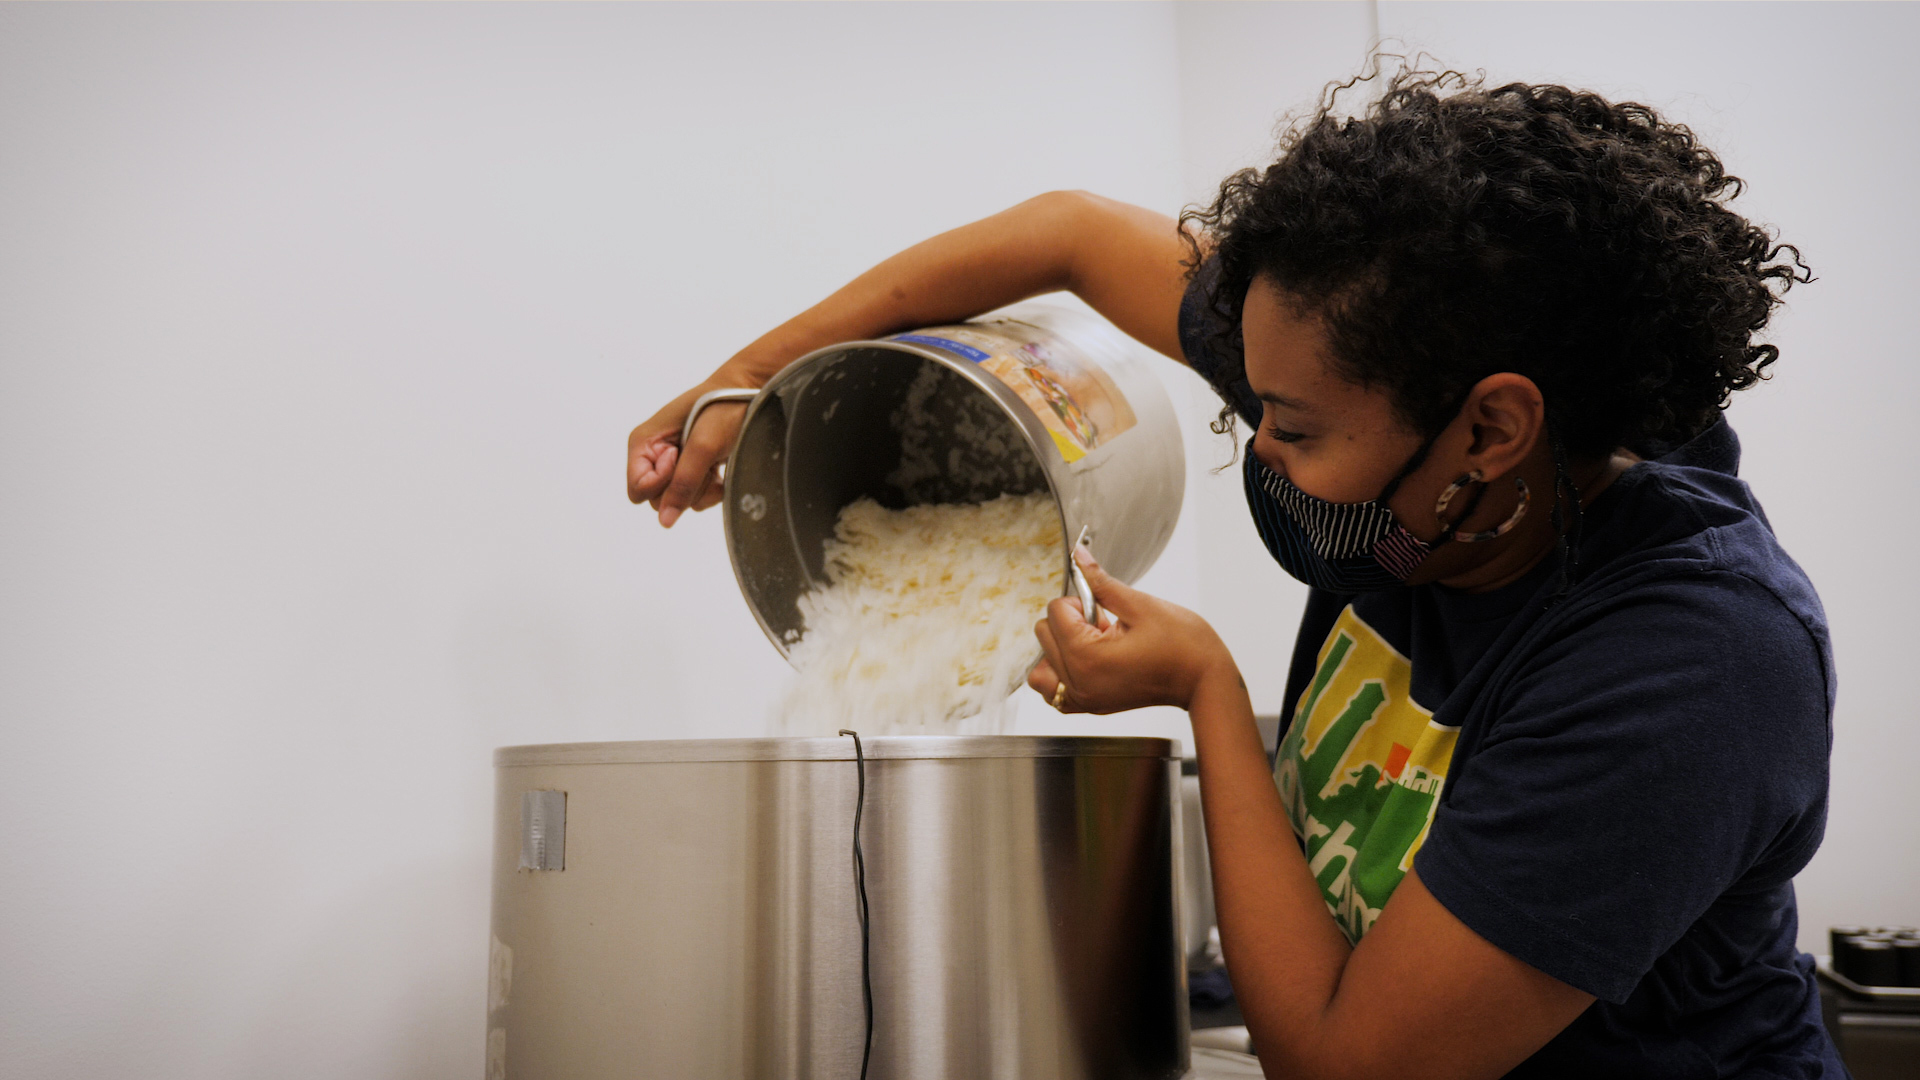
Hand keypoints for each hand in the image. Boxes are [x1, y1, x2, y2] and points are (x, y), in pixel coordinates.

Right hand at [627, 377, 751, 526]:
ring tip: (714, 463)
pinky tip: (720, 470)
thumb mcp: (703, 445)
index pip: (638, 491)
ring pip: (679, 501)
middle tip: (703, 459)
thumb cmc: (724, 407)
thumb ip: (683, 483)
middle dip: (685, 487)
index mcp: (643, 443)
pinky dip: (711, 489)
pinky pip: (695, 497)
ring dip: (702, 489)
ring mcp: (674, 463)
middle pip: (658, 499)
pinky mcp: (693, 469)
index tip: (680, 457)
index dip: (661, 483)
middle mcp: (654, 454)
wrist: (753, 391)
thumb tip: (665, 521)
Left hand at [1029, 546, 1238, 713]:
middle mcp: (1079, 683)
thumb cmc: (1183, 645)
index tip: (1105, 609)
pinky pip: (1054, 693)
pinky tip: (1088, 663)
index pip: (1054, 612)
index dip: (1081, 602)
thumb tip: (1078, 556)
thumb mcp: (1139, 605)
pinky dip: (1061, 674)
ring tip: (1094, 645)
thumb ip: (1100, 582)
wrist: (1204, 680)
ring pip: (1041, 668)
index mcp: (1087, 656)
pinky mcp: (1091, 706)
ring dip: (1059, 650)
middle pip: (1043, 636)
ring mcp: (1084, 699)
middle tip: (1106, 626)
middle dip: (1070, 624)